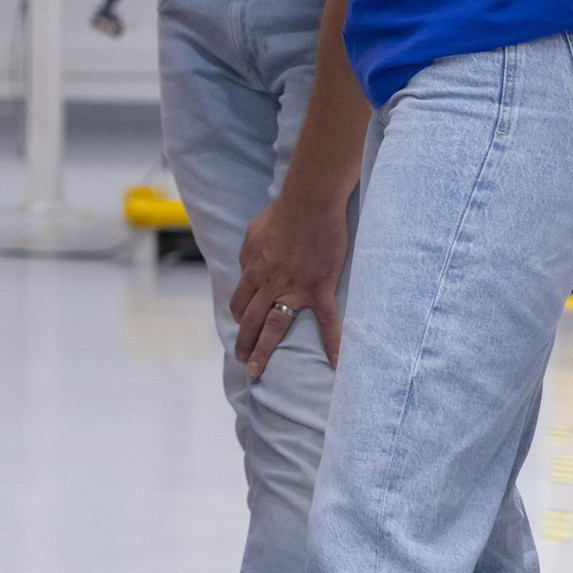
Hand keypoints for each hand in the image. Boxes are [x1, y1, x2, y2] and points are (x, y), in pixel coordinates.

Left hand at [229, 191, 347, 380]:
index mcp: (253, 269)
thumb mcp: (253, 232)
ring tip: (257, 368)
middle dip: (244, 342)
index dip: (238, 318)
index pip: (239, 301)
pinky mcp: (319, 288)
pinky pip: (326, 321)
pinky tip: (334, 363)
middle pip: (250, 320)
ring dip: (263, 349)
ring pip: (274, 325)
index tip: (240, 327)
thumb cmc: (282, 213)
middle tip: (242, 360)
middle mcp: (269, 283)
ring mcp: (294, 287)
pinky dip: (332, 343)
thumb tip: (246, 269)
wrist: (309, 203)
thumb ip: (248, 255)